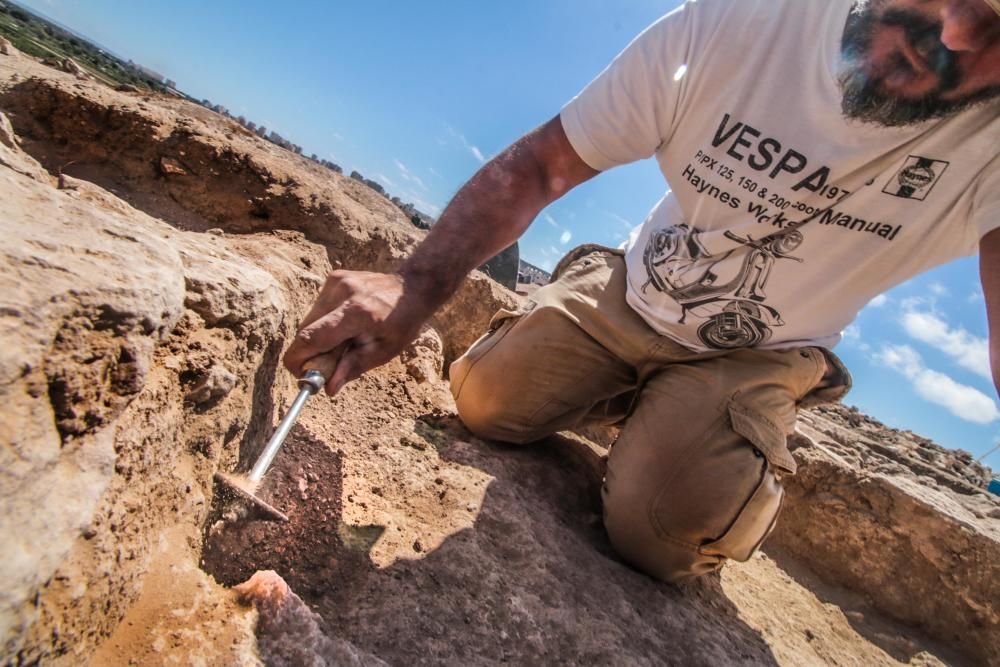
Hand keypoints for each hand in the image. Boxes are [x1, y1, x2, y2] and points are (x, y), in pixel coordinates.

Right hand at [282, 270, 428, 394]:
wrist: (412, 287)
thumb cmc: (402, 322)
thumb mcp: (384, 351)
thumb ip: (354, 368)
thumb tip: (329, 388)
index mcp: (356, 313)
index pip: (312, 337)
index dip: (298, 359)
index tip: (301, 375)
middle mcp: (342, 293)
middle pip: (305, 330)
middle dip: (309, 352)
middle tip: (328, 365)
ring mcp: (336, 281)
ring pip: (309, 320)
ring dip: (317, 337)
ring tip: (344, 341)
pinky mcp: (334, 278)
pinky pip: (318, 309)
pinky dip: (324, 322)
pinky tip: (346, 324)